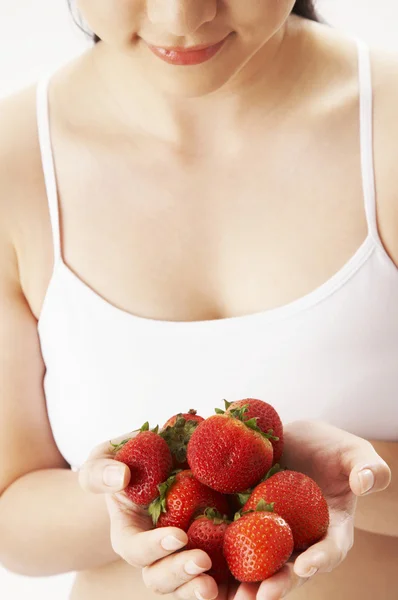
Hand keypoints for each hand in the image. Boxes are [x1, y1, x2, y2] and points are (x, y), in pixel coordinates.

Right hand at [78, 431, 218, 599]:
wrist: (157, 463)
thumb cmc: (125, 461)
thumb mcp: (104, 460)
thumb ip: (103, 469)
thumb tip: (121, 476)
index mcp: (129, 534)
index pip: (136, 550)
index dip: (154, 547)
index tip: (178, 536)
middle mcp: (155, 553)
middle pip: (160, 578)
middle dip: (180, 574)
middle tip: (202, 562)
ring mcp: (181, 555)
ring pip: (187, 586)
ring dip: (200, 589)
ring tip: (217, 586)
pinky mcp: (208, 549)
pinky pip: (218, 575)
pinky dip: (231, 583)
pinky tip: (247, 581)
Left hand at [236, 420, 390, 599]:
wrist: (299, 441)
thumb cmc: (333, 450)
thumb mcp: (354, 454)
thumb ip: (367, 467)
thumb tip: (367, 481)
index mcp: (332, 530)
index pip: (330, 549)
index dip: (320, 558)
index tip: (306, 564)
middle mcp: (301, 540)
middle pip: (290, 568)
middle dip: (276, 584)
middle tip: (261, 597)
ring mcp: (273, 533)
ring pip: (260, 564)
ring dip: (246, 581)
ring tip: (231, 596)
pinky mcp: (247, 521)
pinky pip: (236, 540)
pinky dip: (223, 553)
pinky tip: (204, 558)